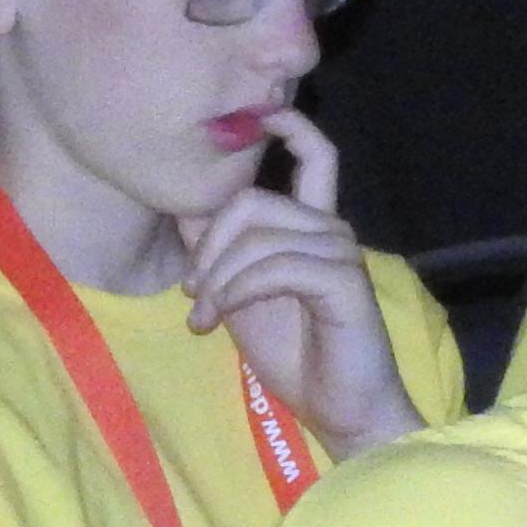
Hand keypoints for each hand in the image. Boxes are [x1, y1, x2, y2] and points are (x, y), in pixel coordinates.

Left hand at [177, 109, 423, 456]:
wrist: (340, 411)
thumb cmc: (295, 355)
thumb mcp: (240, 296)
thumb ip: (219, 252)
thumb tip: (183, 207)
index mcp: (313, 227)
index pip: (316, 156)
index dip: (292, 127)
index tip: (262, 115)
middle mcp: (331, 230)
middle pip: (252, 201)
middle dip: (207, 244)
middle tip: (190, 292)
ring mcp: (341, 252)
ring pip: (257, 235)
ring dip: (216, 277)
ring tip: (201, 316)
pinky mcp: (343, 281)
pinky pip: (274, 267)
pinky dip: (236, 290)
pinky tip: (221, 317)